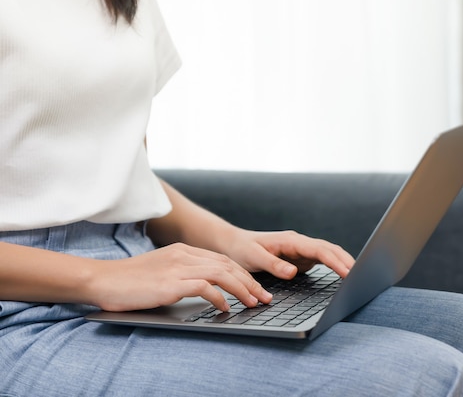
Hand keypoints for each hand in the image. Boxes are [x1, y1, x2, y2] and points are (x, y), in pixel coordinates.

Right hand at [88, 243, 272, 311]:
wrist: (101, 280)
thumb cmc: (129, 281)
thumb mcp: (161, 271)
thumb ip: (183, 274)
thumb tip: (208, 290)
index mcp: (182, 250)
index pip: (222, 259)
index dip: (243, 273)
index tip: (256, 287)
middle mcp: (183, 255)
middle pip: (228, 265)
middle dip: (250, 281)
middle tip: (265, 297)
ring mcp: (177, 267)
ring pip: (222, 273)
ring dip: (242, 289)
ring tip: (254, 303)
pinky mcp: (170, 283)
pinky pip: (205, 287)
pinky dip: (220, 298)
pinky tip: (226, 308)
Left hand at [222, 229, 354, 279]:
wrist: (235, 244)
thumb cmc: (243, 250)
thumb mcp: (254, 258)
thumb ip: (273, 265)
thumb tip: (293, 272)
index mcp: (291, 240)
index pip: (319, 250)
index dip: (335, 261)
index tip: (348, 272)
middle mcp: (300, 243)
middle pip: (330, 249)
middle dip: (347, 261)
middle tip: (363, 276)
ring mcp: (302, 250)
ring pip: (329, 253)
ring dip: (344, 262)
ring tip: (359, 276)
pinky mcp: (301, 258)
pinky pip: (323, 260)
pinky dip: (335, 266)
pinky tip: (344, 275)